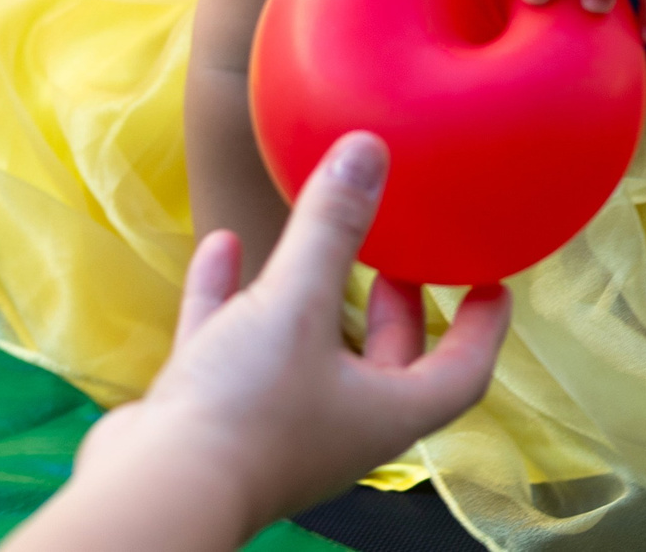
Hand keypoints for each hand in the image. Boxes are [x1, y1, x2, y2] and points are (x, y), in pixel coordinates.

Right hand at [10, 133, 507, 549]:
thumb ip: (332, 228)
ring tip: (318, 245)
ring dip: (312, 300)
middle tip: (404, 262)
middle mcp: (336, 425)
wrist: (152, 495)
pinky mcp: (210, 420)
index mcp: (384, 412)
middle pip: (387, 365)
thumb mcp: (297, 305)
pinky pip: (230, 348)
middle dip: (400, 314)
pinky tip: (222, 246)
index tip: (492, 283)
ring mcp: (271, 426)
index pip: (461, 372)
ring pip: (305, 355)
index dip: (484, 328)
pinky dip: (231, 298)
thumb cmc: (247, 411)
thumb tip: (369, 149)